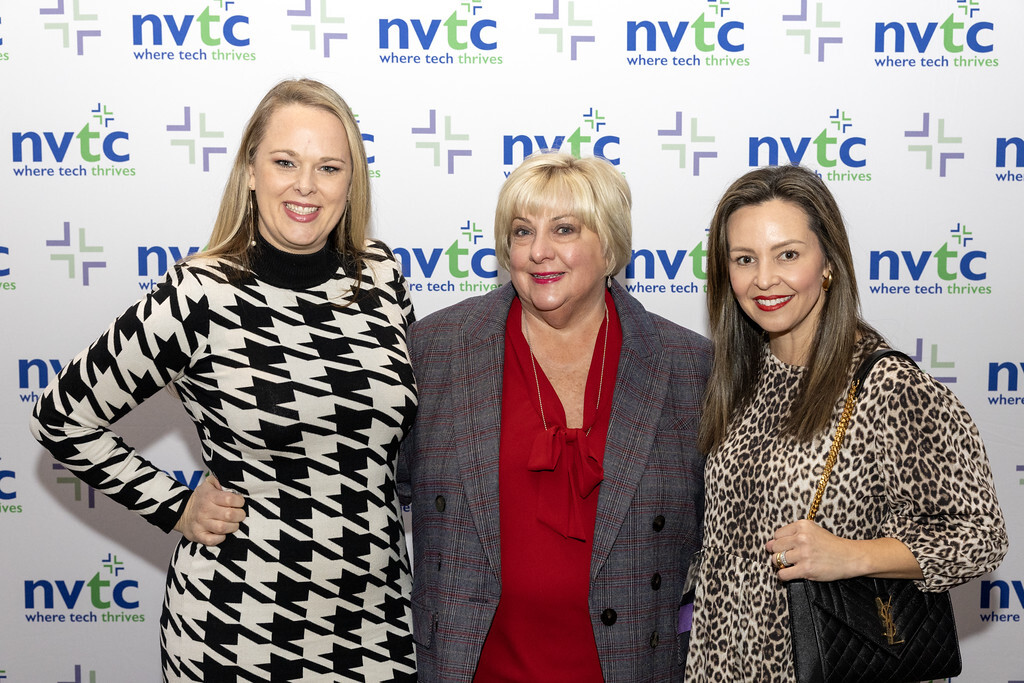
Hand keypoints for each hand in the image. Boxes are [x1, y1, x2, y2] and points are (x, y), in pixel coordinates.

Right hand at [173, 475, 245, 545]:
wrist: (180, 512)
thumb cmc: (200, 499)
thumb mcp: (207, 485)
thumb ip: (218, 481)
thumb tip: (228, 481)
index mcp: (209, 496)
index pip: (230, 499)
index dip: (239, 501)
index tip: (240, 502)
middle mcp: (205, 510)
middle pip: (229, 515)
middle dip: (240, 515)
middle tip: (239, 514)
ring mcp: (201, 524)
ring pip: (223, 528)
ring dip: (233, 527)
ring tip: (233, 524)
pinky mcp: (198, 535)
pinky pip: (212, 541)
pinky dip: (220, 538)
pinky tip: (223, 534)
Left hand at [766, 520, 923, 581]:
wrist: (850, 557)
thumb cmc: (831, 545)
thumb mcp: (813, 530)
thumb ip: (794, 533)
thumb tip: (770, 543)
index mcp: (802, 526)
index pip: (777, 534)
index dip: (778, 542)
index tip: (783, 548)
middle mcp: (801, 538)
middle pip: (774, 546)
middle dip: (775, 553)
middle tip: (782, 558)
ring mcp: (803, 554)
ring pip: (776, 560)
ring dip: (779, 564)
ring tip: (787, 566)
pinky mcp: (806, 569)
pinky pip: (783, 573)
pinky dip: (782, 575)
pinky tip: (787, 574)